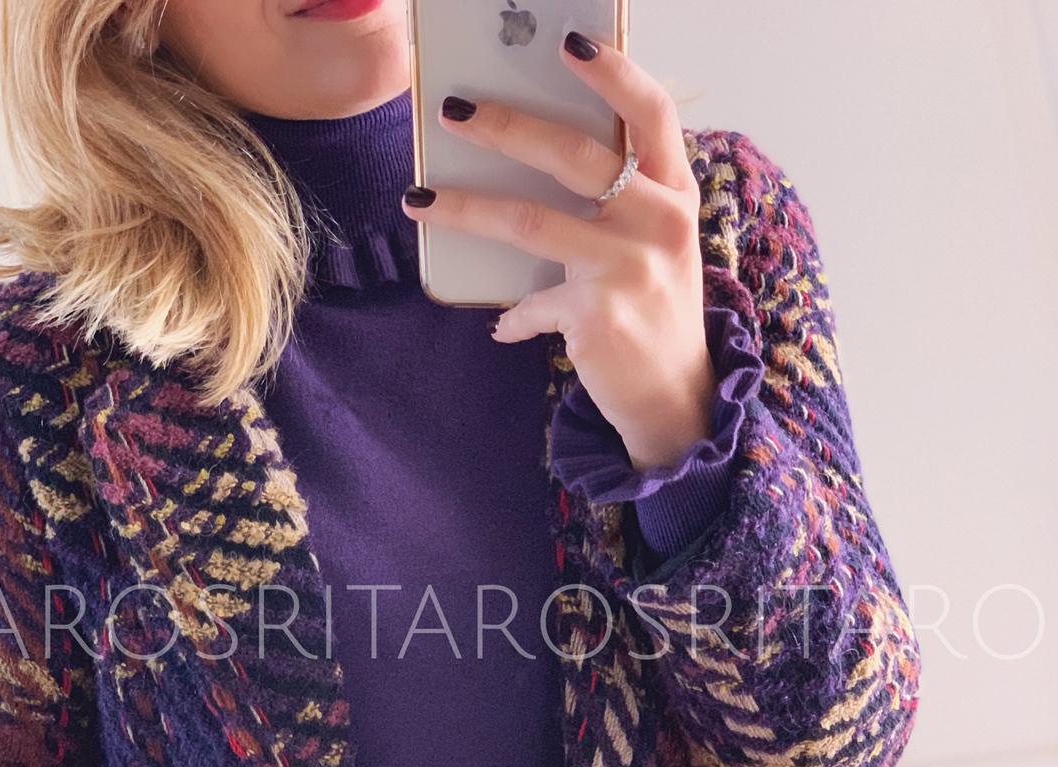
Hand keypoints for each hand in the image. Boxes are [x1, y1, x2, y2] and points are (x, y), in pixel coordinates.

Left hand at [402, 31, 715, 472]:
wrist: (674, 396)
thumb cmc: (653, 304)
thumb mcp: (655, 241)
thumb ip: (619, 196)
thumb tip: (530, 152)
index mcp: (675, 193)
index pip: (652, 113)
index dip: (613, 72)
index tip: (568, 40)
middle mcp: (659, 223)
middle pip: (577, 155)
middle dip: (508, 126)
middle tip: (454, 108)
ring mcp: (630, 270)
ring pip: (532, 221)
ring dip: (467, 208)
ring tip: (420, 199)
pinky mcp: (598, 318)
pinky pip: (533, 302)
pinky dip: (512, 316)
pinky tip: (501, 323)